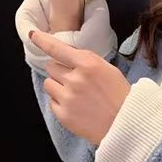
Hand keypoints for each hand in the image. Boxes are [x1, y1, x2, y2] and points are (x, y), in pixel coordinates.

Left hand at [28, 30, 130, 145]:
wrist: (128, 127)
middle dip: (60, 72)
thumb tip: (66, 56)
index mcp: (89, 64)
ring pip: (48, 84)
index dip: (42, 40)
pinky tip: (76, 108)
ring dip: (58, 87)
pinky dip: (60, 104)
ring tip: (76, 96)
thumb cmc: (122, 98)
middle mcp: (75, 79)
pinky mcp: (63, 115)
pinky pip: (52, 102)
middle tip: (76, 82)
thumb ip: (87, 62)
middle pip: (51, 66)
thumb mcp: (109, 71)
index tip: (33, 35)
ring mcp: (68, 98)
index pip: (57, 48)